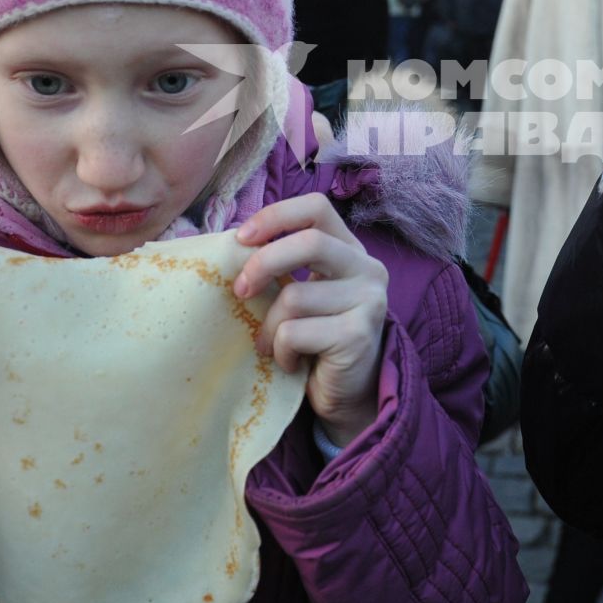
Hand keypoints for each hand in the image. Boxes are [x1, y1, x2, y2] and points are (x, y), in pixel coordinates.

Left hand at [233, 194, 389, 447]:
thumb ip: (284, 265)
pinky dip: (281, 351)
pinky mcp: (358, 334)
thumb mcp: (303, 292)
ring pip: (294, 296)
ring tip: (272, 345)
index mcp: (351, 249)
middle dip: (262, 265)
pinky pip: (295, 333)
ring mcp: (368, 301)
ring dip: (269, 327)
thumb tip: (234, 243)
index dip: (276, 216)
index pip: (317, 208)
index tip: (242, 238)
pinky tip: (291, 363)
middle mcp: (368, 269)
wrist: (347, 394)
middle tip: (240, 291)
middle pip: (308, 244)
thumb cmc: (315, 338)